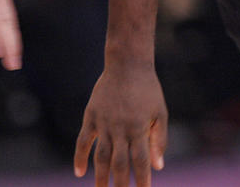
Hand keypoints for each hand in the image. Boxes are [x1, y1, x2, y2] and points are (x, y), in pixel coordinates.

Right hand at [75, 62, 167, 186]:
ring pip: (100, 157)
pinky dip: (79, 157)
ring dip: (100, 177)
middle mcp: (121, 128)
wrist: (128, 64)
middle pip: (119, 164)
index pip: (141, 161)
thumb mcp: (160, 112)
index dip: (142, 179)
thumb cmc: (148, 89)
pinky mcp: (91, 117)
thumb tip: (158, 166)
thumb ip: (159, 139)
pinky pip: (83, 141)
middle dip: (121, 184)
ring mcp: (104, 123)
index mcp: (140, 128)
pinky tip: (79, 173)